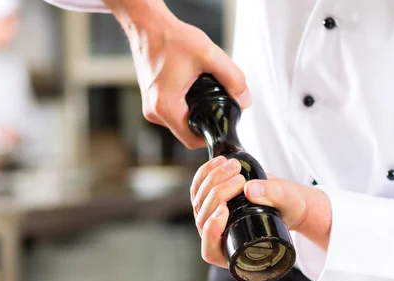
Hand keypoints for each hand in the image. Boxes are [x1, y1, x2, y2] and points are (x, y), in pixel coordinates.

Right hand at [104, 0, 251, 148]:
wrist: (147, 25)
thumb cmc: (172, 38)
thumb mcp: (209, 55)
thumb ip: (233, 78)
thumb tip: (245, 101)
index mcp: (166, 107)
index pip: (192, 140)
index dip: (211, 136)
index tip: (223, 125)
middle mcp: (154, 111)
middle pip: (187, 133)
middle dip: (205, 123)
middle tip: (219, 106)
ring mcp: (150, 107)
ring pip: (180, 124)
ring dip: (195, 115)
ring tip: (206, 95)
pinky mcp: (150, 100)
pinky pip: (172, 114)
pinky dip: (185, 107)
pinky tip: (193, 91)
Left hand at [191, 157, 331, 267]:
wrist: (283, 197)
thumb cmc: (288, 208)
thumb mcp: (288, 202)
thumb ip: (274, 195)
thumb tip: (250, 190)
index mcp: (234, 250)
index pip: (211, 249)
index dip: (212, 231)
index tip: (225, 210)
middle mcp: (217, 237)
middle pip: (204, 217)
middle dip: (218, 193)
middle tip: (240, 178)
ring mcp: (210, 218)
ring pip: (199, 199)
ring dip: (213, 179)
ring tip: (235, 165)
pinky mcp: (208, 200)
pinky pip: (198, 186)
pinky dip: (206, 172)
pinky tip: (220, 162)